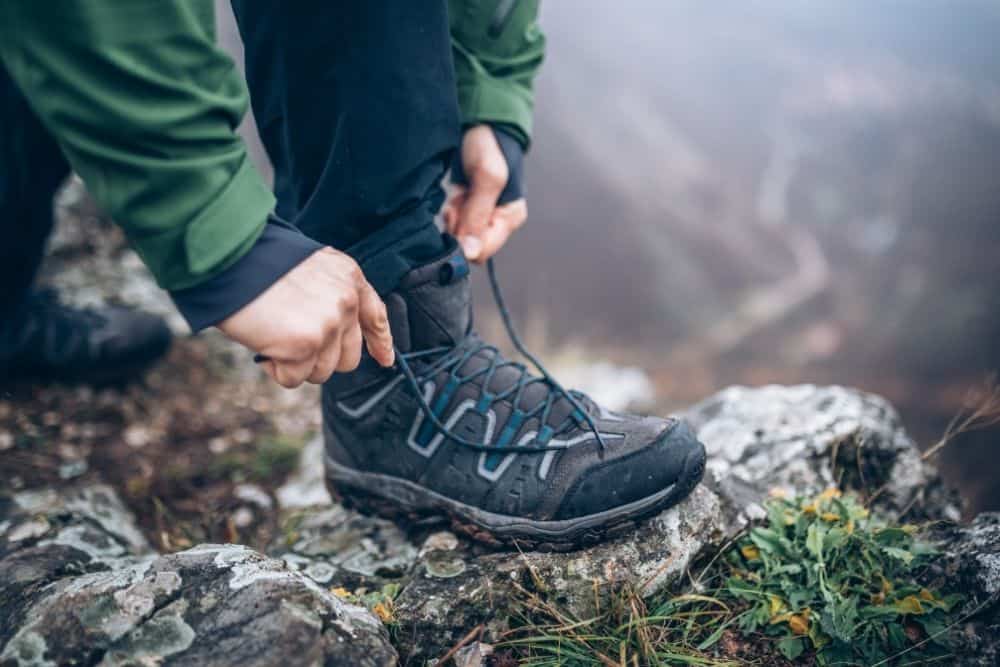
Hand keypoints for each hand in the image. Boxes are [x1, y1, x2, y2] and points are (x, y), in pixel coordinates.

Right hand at [217, 247, 393, 387]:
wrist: (229, 257)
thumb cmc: (258, 262)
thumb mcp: (309, 269)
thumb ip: (329, 296)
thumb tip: (332, 336)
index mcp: (349, 277)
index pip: (375, 316)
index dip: (380, 342)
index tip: (385, 359)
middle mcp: (345, 301)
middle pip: (348, 357)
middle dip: (321, 358)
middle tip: (291, 342)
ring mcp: (328, 325)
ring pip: (322, 371)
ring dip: (296, 364)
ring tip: (273, 335)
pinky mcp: (305, 346)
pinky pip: (295, 378)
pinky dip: (277, 370)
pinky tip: (264, 345)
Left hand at [443, 124, 526, 262]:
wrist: (479, 124)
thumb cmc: (489, 145)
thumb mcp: (487, 176)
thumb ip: (478, 215)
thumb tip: (470, 252)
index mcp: (510, 217)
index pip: (482, 252)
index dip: (464, 241)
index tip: (457, 215)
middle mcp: (497, 221)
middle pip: (468, 245)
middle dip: (456, 227)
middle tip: (457, 202)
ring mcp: (482, 216)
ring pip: (458, 235)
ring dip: (452, 218)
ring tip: (457, 195)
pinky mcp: (468, 209)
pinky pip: (453, 224)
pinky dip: (449, 212)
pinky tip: (453, 196)